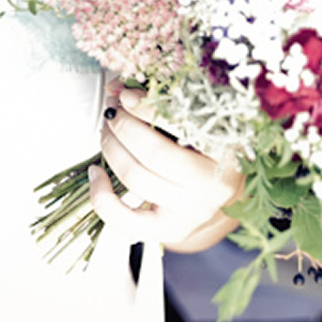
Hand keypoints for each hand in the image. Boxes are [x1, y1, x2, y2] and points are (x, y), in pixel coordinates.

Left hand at [89, 82, 242, 252]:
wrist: (222, 192)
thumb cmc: (208, 148)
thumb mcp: (197, 120)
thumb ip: (163, 101)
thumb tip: (117, 89)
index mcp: (226, 154)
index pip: (181, 127)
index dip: (146, 108)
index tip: (125, 96)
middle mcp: (210, 190)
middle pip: (152, 155)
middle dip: (123, 127)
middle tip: (113, 111)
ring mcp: (189, 215)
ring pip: (136, 180)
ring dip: (112, 149)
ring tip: (107, 132)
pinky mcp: (167, 232)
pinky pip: (125, 222)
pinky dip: (102, 197)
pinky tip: (96, 172)